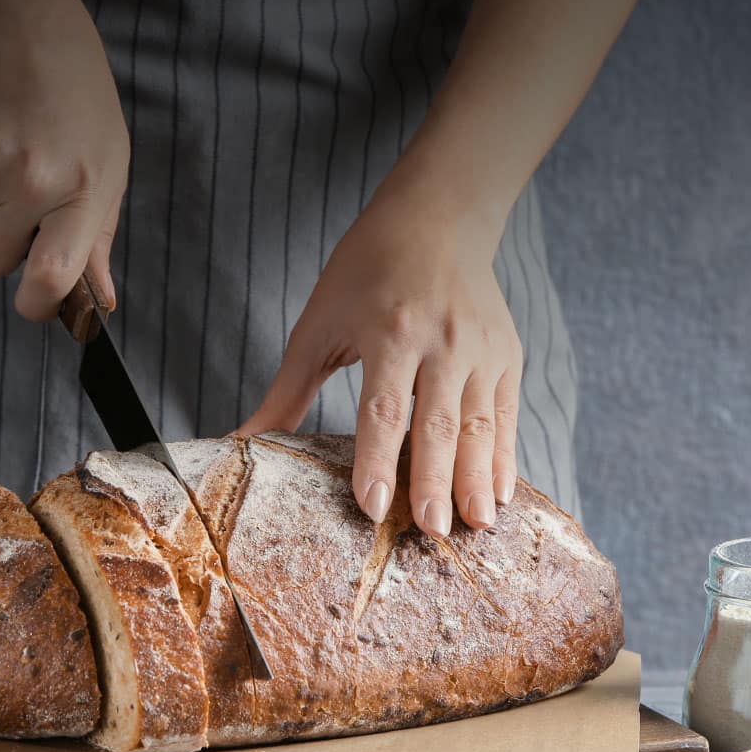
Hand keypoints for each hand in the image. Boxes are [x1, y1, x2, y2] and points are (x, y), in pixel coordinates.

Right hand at [0, 0, 127, 318]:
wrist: (24, 28)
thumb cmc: (80, 105)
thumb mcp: (108, 168)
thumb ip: (98, 240)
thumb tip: (99, 302)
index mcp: (82, 192)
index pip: (52, 274)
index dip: (38, 304)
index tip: (35, 303)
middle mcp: (33, 181)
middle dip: (6, 245)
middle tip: (30, 202)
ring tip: (16, 153)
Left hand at [240, 179, 521, 536]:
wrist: (438, 218)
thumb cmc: (367, 270)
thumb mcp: (319, 323)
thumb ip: (287, 389)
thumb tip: (242, 442)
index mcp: (389, 332)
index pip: (382, 409)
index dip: (376, 460)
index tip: (374, 506)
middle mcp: (442, 341)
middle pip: (436, 424)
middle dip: (434, 482)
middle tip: (432, 533)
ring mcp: (481, 349)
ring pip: (478, 425)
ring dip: (476, 480)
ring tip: (474, 527)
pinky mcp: (507, 356)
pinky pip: (505, 416)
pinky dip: (503, 458)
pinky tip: (499, 497)